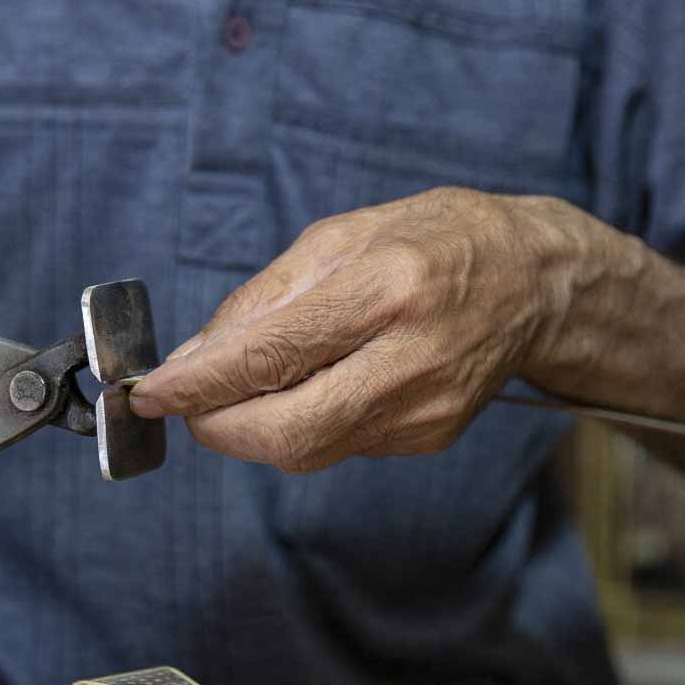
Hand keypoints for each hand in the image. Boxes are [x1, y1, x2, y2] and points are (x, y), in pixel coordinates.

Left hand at [130, 187, 581, 471]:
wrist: (535, 282)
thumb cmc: (437, 240)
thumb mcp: (343, 235)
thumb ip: (264, 299)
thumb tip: (195, 357)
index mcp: (387, 288)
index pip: (272, 355)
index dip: (199, 384)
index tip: (149, 392)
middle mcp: (411, 359)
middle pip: (289, 432)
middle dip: (217, 428)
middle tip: (184, 405)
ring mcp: (426, 410)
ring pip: (308, 449)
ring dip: (253, 428)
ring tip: (242, 388)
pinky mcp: (430, 437)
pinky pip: (340, 444)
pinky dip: (302, 422)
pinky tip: (311, 386)